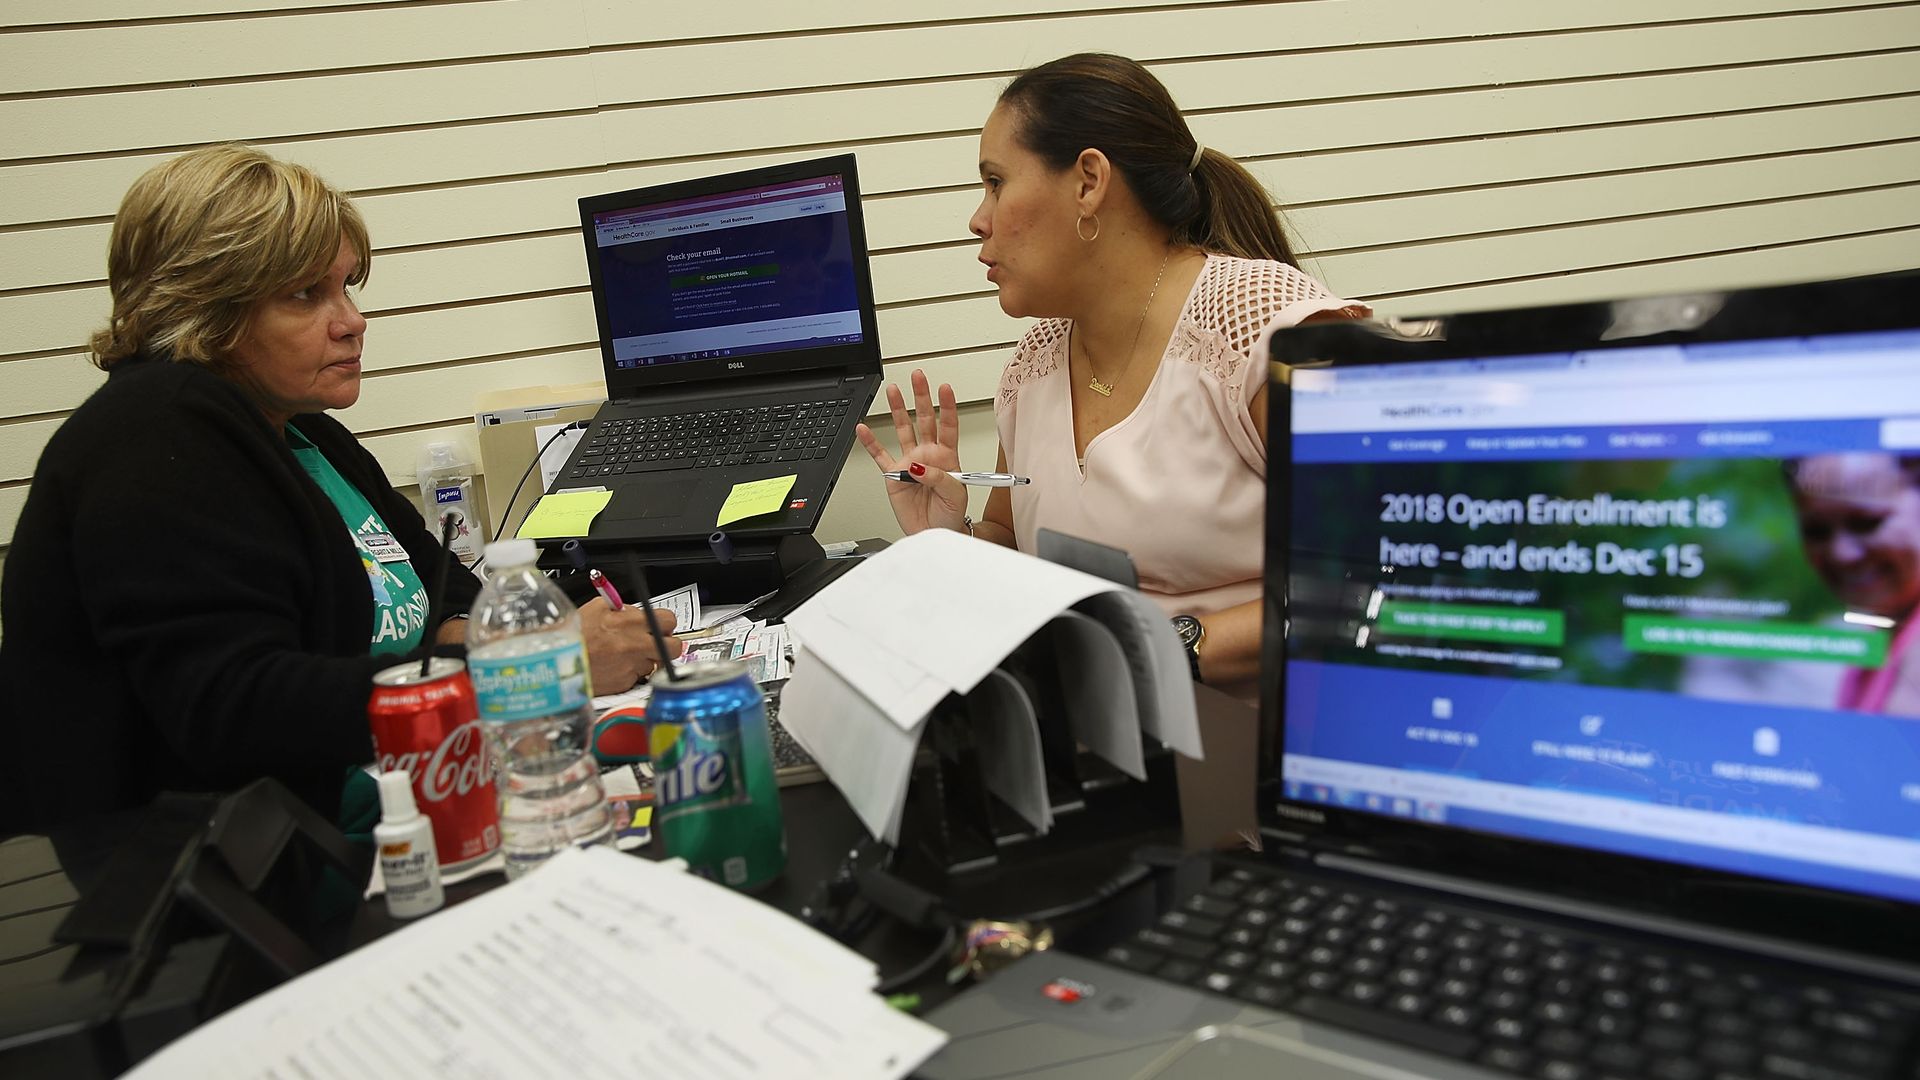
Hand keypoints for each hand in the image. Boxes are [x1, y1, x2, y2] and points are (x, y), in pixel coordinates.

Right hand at [577, 599, 683, 694]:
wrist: (557, 661)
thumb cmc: (573, 635)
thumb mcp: (597, 608)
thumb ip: (622, 608)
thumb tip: (635, 610)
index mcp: (631, 622)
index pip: (668, 620)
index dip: (665, 623)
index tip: (660, 625)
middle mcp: (637, 645)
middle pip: (674, 647)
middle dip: (668, 644)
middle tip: (656, 643)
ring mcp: (633, 666)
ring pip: (656, 664)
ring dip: (646, 659)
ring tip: (626, 655)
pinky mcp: (626, 683)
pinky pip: (638, 677)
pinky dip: (631, 673)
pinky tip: (616, 666)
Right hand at [854, 368, 968, 534]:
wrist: (934, 533)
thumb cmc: (950, 514)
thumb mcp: (955, 495)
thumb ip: (939, 477)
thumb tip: (919, 467)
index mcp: (947, 457)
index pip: (948, 425)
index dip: (947, 406)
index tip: (944, 388)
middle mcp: (928, 455)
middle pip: (925, 419)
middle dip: (921, 396)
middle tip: (918, 377)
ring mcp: (910, 463)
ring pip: (903, 430)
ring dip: (898, 410)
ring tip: (892, 391)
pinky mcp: (894, 476)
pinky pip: (880, 456)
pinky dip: (871, 442)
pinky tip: (863, 429)